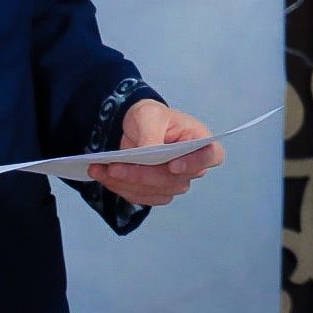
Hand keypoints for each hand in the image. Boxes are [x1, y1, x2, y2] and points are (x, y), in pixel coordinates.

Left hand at [88, 100, 223, 206]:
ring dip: (127, 183)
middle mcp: (192, 166)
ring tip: (101, 169)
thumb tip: (148, 155)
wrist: (137, 126)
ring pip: (157, 192)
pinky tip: (104, 176)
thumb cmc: (151, 116)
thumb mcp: (149, 116)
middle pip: (176, 180)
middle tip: (115, 166)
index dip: (195, 164)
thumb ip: (152, 136)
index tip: (173, 165)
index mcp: (200, 141)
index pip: (212, 156)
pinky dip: (121, 188)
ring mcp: (176, 182)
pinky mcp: (157, 191)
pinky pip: (142, 197)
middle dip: (143, 175)